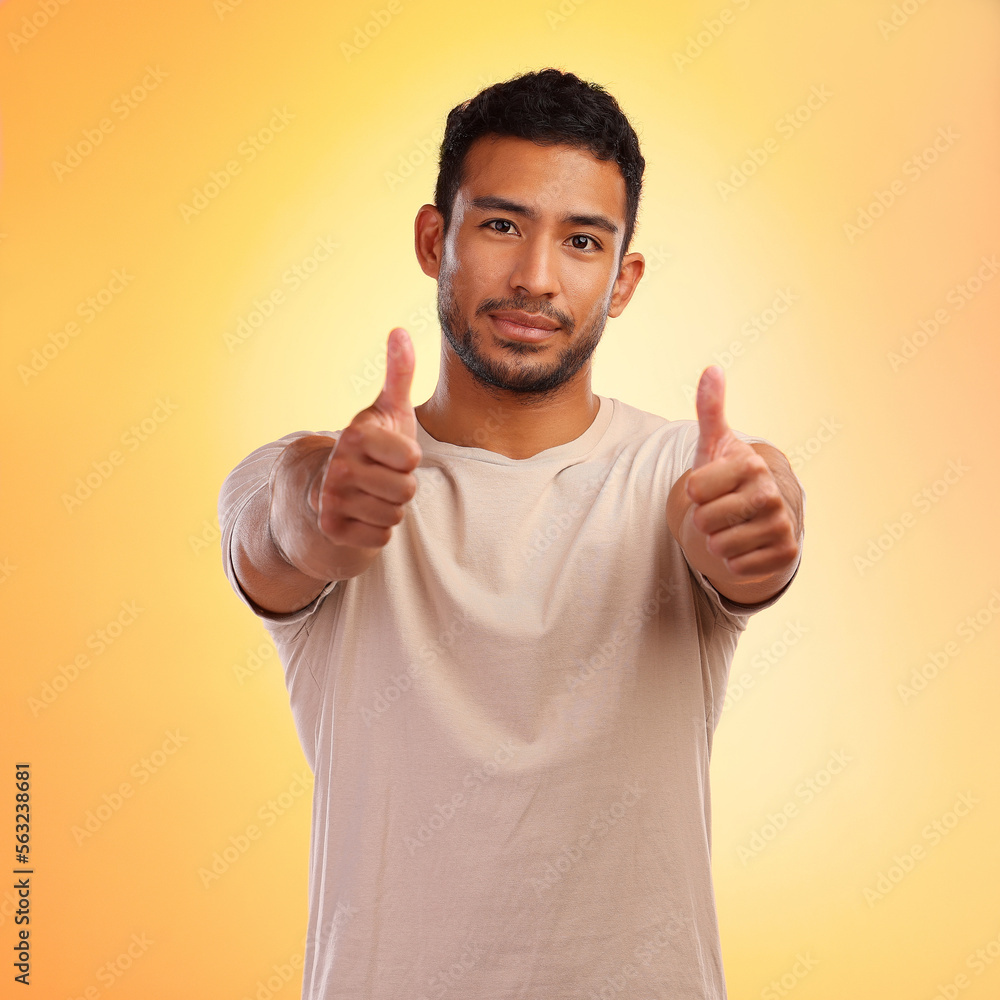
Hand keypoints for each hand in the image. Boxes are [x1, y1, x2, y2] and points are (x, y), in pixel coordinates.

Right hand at [309, 327, 421, 551]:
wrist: (330, 485)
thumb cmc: (373, 445)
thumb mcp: (388, 409)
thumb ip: (399, 372)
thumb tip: (400, 330)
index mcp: (356, 434)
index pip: (412, 459)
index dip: (409, 459)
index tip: (392, 452)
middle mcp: (339, 466)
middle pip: (406, 490)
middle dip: (402, 486)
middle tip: (383, 477)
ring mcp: (332, 498)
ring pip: (394, 515)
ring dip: (390, 508)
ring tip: (373, 493)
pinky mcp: (332, 528)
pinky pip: (380, 537)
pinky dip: (377, 529)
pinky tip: (362, 513)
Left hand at [685, 365, 798, 580]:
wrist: (755, 514)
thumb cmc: (726, 477)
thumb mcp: (713, 445)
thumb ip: (709, 409)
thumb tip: (712, 368)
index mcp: (750, 465)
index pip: (694, 490)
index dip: (692, 492)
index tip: (706, 486)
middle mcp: (771, 493)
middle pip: (705, 521)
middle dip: (703, 520)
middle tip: (718, 510)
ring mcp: (782, 524)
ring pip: (720, 547)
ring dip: (717, 542)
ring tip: (730, 528)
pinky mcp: (786, 553)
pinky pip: (738, 568)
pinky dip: (734, 563)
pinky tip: (745, 546)